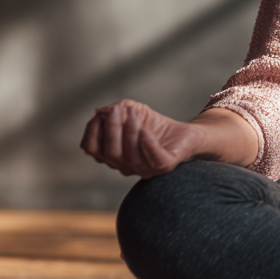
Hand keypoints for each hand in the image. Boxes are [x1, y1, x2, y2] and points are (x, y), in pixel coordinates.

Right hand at [80, 99, 202, 177]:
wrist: (187, 134)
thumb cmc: (156, 125)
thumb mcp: (133, 112)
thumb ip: (116, 111)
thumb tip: (100, 112)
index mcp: (114, 156)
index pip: (92, 148)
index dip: (93, 130)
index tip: (102, 112)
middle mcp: (126, 167)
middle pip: (110, 153)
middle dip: (112, 128)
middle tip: (118, 109)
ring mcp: (146, 169)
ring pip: (130, 157)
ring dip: (130, 131)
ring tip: (135, 112)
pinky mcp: (165, 166)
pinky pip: (153, 159)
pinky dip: (147, 144)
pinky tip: (145, 130)